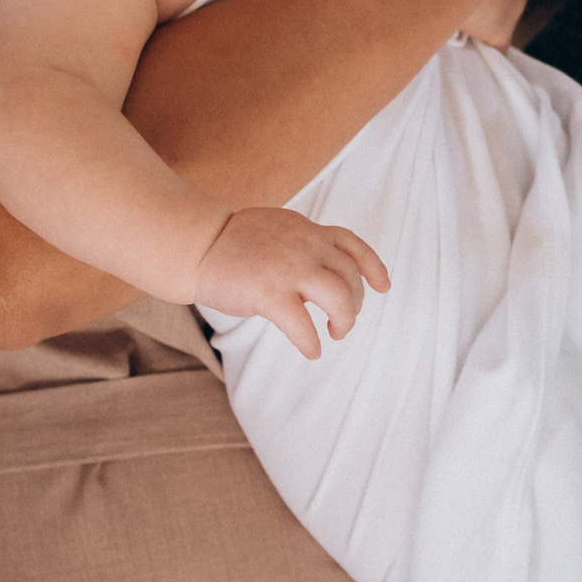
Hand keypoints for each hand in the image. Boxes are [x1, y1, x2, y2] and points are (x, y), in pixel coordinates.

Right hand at [193, 206, 390, 357]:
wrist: (198, 244)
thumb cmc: (233, 243)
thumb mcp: (279, 230)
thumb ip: (304, 245)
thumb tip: (325, 276)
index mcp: (308, 231)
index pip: (353, 245)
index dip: (374, 267)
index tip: (384, 287)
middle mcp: (305, 246)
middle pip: (350, 277)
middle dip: (354, 303)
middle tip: (342, 322)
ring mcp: (288, 269)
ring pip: (339, 298)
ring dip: (344, 321)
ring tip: (335, 333)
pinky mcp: (268, 293)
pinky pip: (303, 326)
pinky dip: (312, 343)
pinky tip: (312, 351)